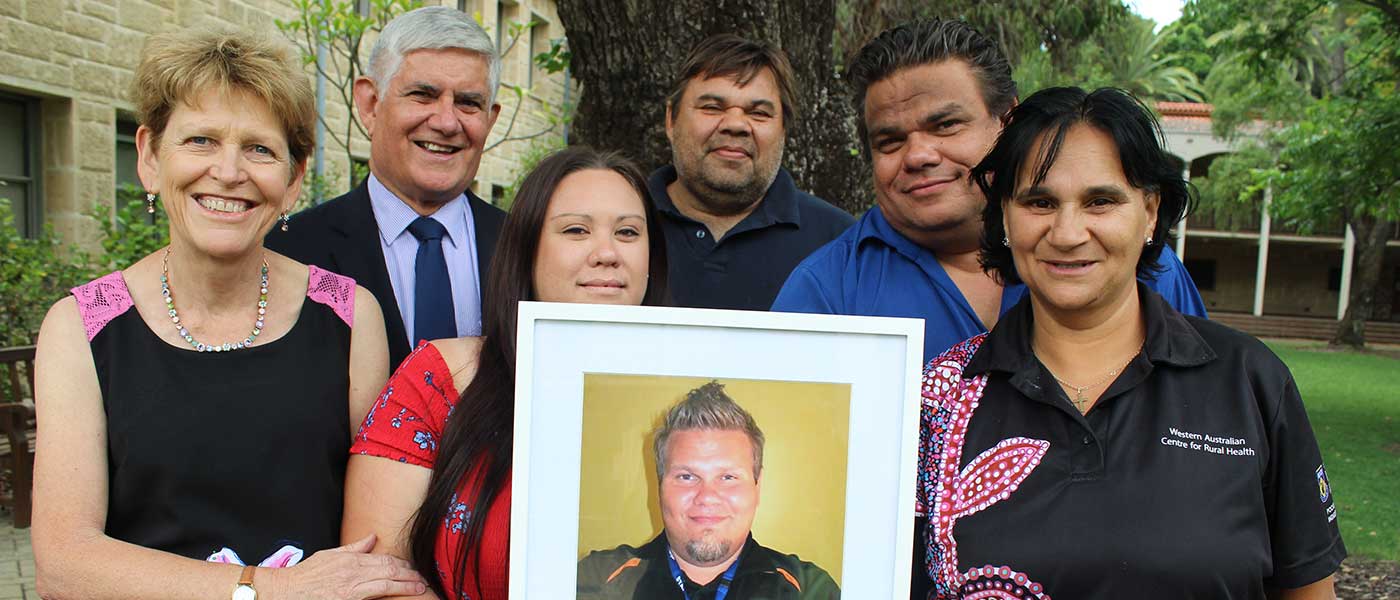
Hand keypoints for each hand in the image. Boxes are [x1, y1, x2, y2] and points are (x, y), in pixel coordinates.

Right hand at [262, 534, 427, 599]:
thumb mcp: (330, 555)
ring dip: (404, 586)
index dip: (401, 564)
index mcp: (351, 560)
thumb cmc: (306, 575)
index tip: (411, 567)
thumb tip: (373, 537)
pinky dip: (387, 596)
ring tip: (418, 587)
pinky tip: (397, 596)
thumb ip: (354, 548)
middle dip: (408, 575)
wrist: (286, 592)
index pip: (384, 560)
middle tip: (421, 578)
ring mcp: (351, 589)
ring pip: (385, 585)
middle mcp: (353, 573)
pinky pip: (372, 598)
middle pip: (389, 571)